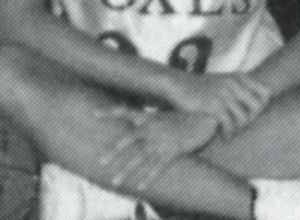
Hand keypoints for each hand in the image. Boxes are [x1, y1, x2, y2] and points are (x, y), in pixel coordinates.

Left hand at [95, 106, 218, 192]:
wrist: (206, 118)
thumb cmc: (184, 116)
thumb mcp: (164, 115)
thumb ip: (149, 119)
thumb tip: (135, 121)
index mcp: (149, 117)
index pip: (125, 111)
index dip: (109, 112)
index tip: (94, 113)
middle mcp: (152, 128)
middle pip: (128, 140)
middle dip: (113, 152)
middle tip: (99, 162)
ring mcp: (161, 141)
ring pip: (140, 158)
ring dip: (126, 171)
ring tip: (114, 182)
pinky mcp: (173, 151)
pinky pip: (158, 167)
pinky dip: (148, 177)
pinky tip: (140, 188)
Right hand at [166, 71, 269, 138]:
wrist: (177, 84)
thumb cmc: (201, 86)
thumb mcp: (223, 81)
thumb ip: (240, 88)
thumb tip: (261, 101)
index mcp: (238, 78)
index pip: (265, 93)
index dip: (263, 106)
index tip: (252, 114)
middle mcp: (234, 85)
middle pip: (258, 107)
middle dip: (252, 119)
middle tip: (241, 126)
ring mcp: (224, 95)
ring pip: (244, 119)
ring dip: (238, 128)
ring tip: (231, 132)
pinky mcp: (213, 107)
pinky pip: (229, 125)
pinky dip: (228, 133)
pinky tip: (223, 136)